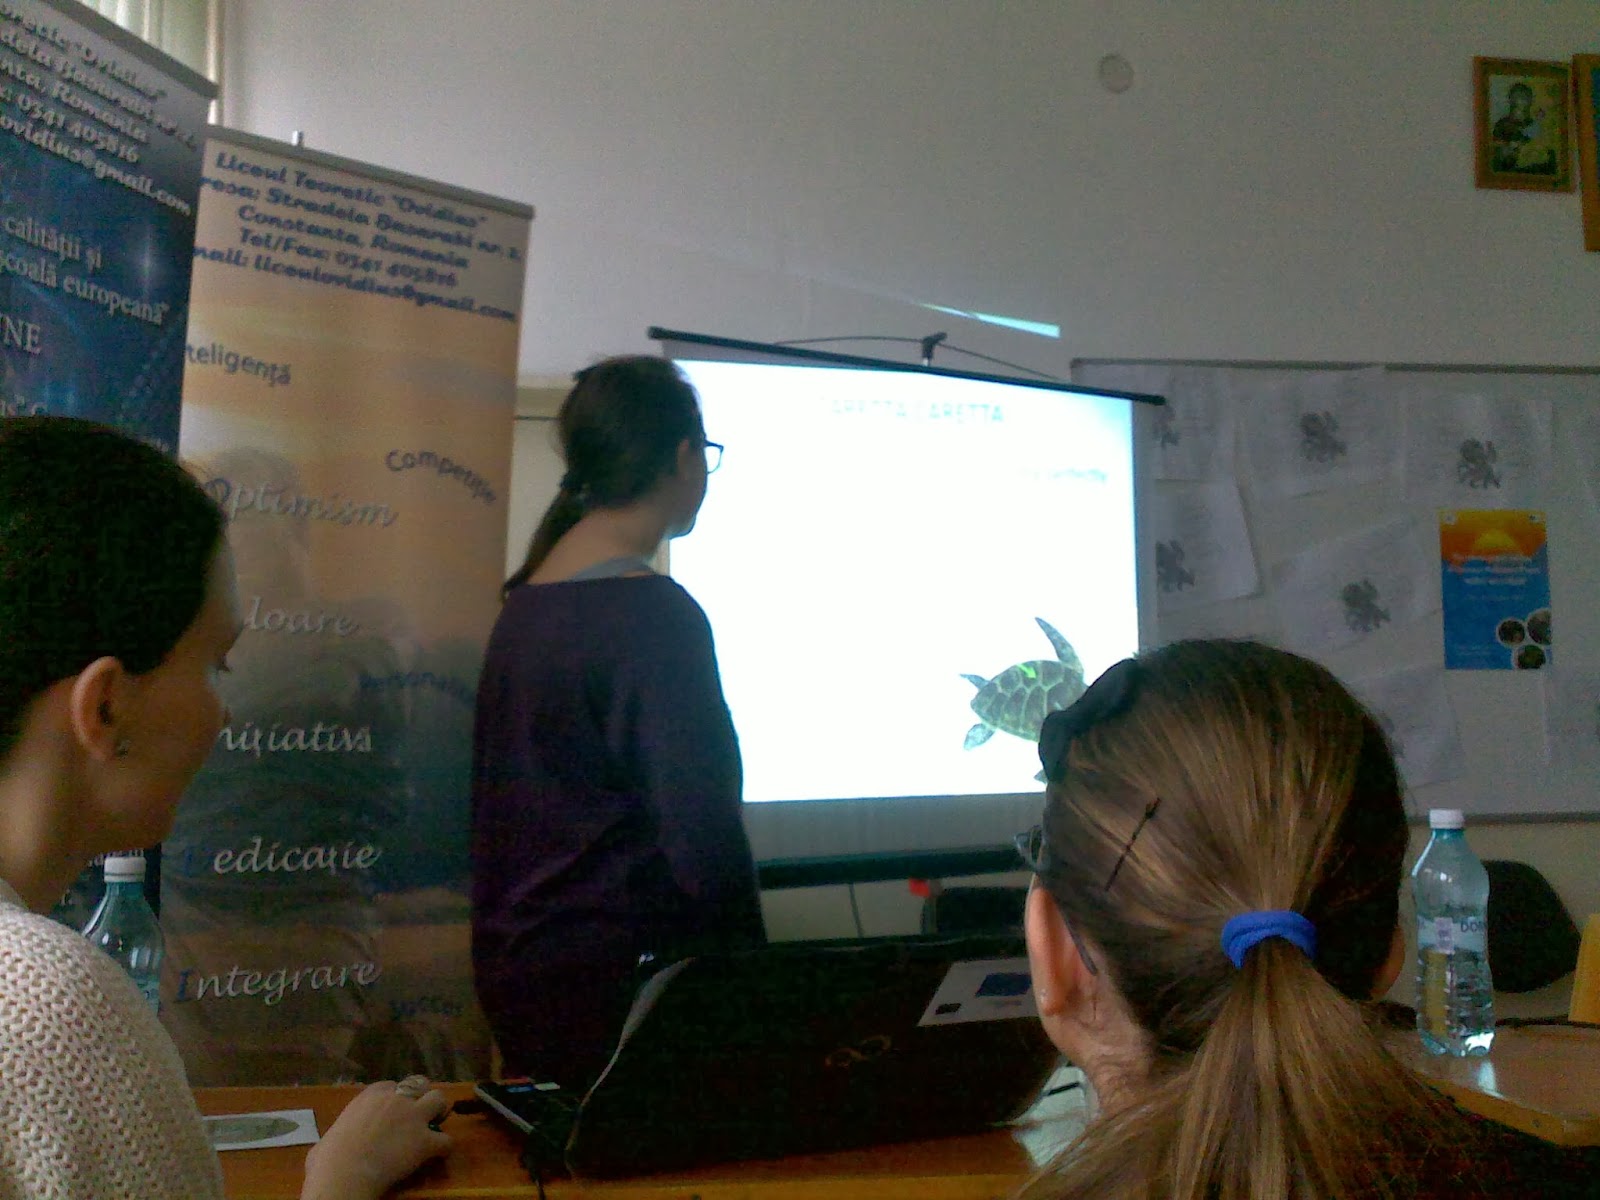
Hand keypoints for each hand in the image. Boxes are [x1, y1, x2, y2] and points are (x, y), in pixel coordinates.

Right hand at [301, 1079, 451, 1199]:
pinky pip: (447, 1140)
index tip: (391, 1112)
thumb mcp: (328, 1138)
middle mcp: (395, 1099)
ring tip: (433, 1126)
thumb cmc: (328, 1159)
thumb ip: (337, 1135)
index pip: (391, 1085)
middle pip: (419, 1084)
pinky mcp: (426, 1140)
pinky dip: (444, 1147)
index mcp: (370, 1095)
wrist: (344, 1174)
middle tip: (416, 1115)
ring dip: (438, 1112)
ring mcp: (413, 1117)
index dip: (394, 1098)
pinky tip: (438, 1154)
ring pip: (439, 1099)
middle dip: (420, 1097)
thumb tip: (326, 1149)